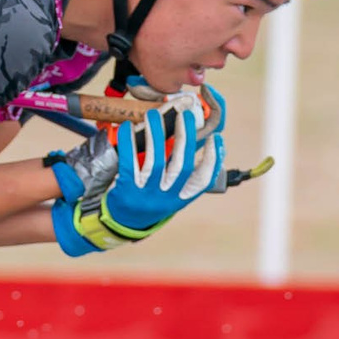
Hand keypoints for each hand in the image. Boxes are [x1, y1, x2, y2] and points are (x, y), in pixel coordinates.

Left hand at [45, 87, 225, 254]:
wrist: (121, 223)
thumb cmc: (150, 201)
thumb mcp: (170, 194)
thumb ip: (183, 174)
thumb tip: (197, 141)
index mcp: (181, 198)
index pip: (203, 180)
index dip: (213, 159)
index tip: (216, 138)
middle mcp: (166, 198)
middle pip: (180, 166)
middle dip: (185, 138)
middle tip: (185, 115)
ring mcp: (146, 195)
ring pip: (155, 162)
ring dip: (156, 135)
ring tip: (154, 115)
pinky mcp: (126, 191)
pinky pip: (129, 163)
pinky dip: (128, 143)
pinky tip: (127, 128)